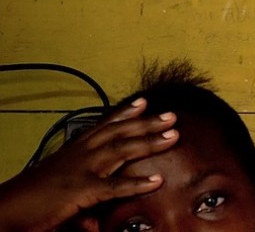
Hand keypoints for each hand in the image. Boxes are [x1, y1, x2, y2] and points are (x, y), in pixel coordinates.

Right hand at [0, 98, 178, 231]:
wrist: (6, 208)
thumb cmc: (32, 199)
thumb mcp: (62, 187)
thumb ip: (85, 193)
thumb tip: (98, 218)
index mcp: (75, 149)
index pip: (104, 126)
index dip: (125, 113)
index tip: (144, 101)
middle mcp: (81, 153)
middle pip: (120, 132)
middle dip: (148, 122)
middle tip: (171, 114)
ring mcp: (82, 169)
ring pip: (123, 150)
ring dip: (150, 141)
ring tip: (173, 136)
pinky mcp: (81, 189)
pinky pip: (115, 186)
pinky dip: (137, 183)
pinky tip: (157, 181)